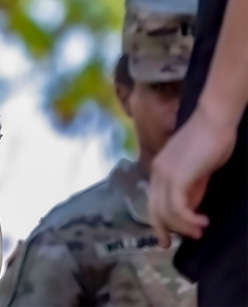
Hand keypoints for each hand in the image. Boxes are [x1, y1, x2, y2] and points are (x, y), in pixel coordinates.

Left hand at [149, 104, 237, 246]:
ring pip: (166, 211)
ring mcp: (164, 174)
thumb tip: (189, 208)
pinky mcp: (177, 176)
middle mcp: (156, 172)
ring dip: (183, 226)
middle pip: (154, 209)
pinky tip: (202, 221)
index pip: (152, 201)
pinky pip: (176, 207)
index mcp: (158, 169)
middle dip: (163, 230)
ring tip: (200, 231)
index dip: (158, 222)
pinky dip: (189, 219)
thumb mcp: (198, 171)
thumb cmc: (210, 142)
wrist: (213, 121)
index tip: (166, 238)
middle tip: (174, 245)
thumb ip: (191, 188)